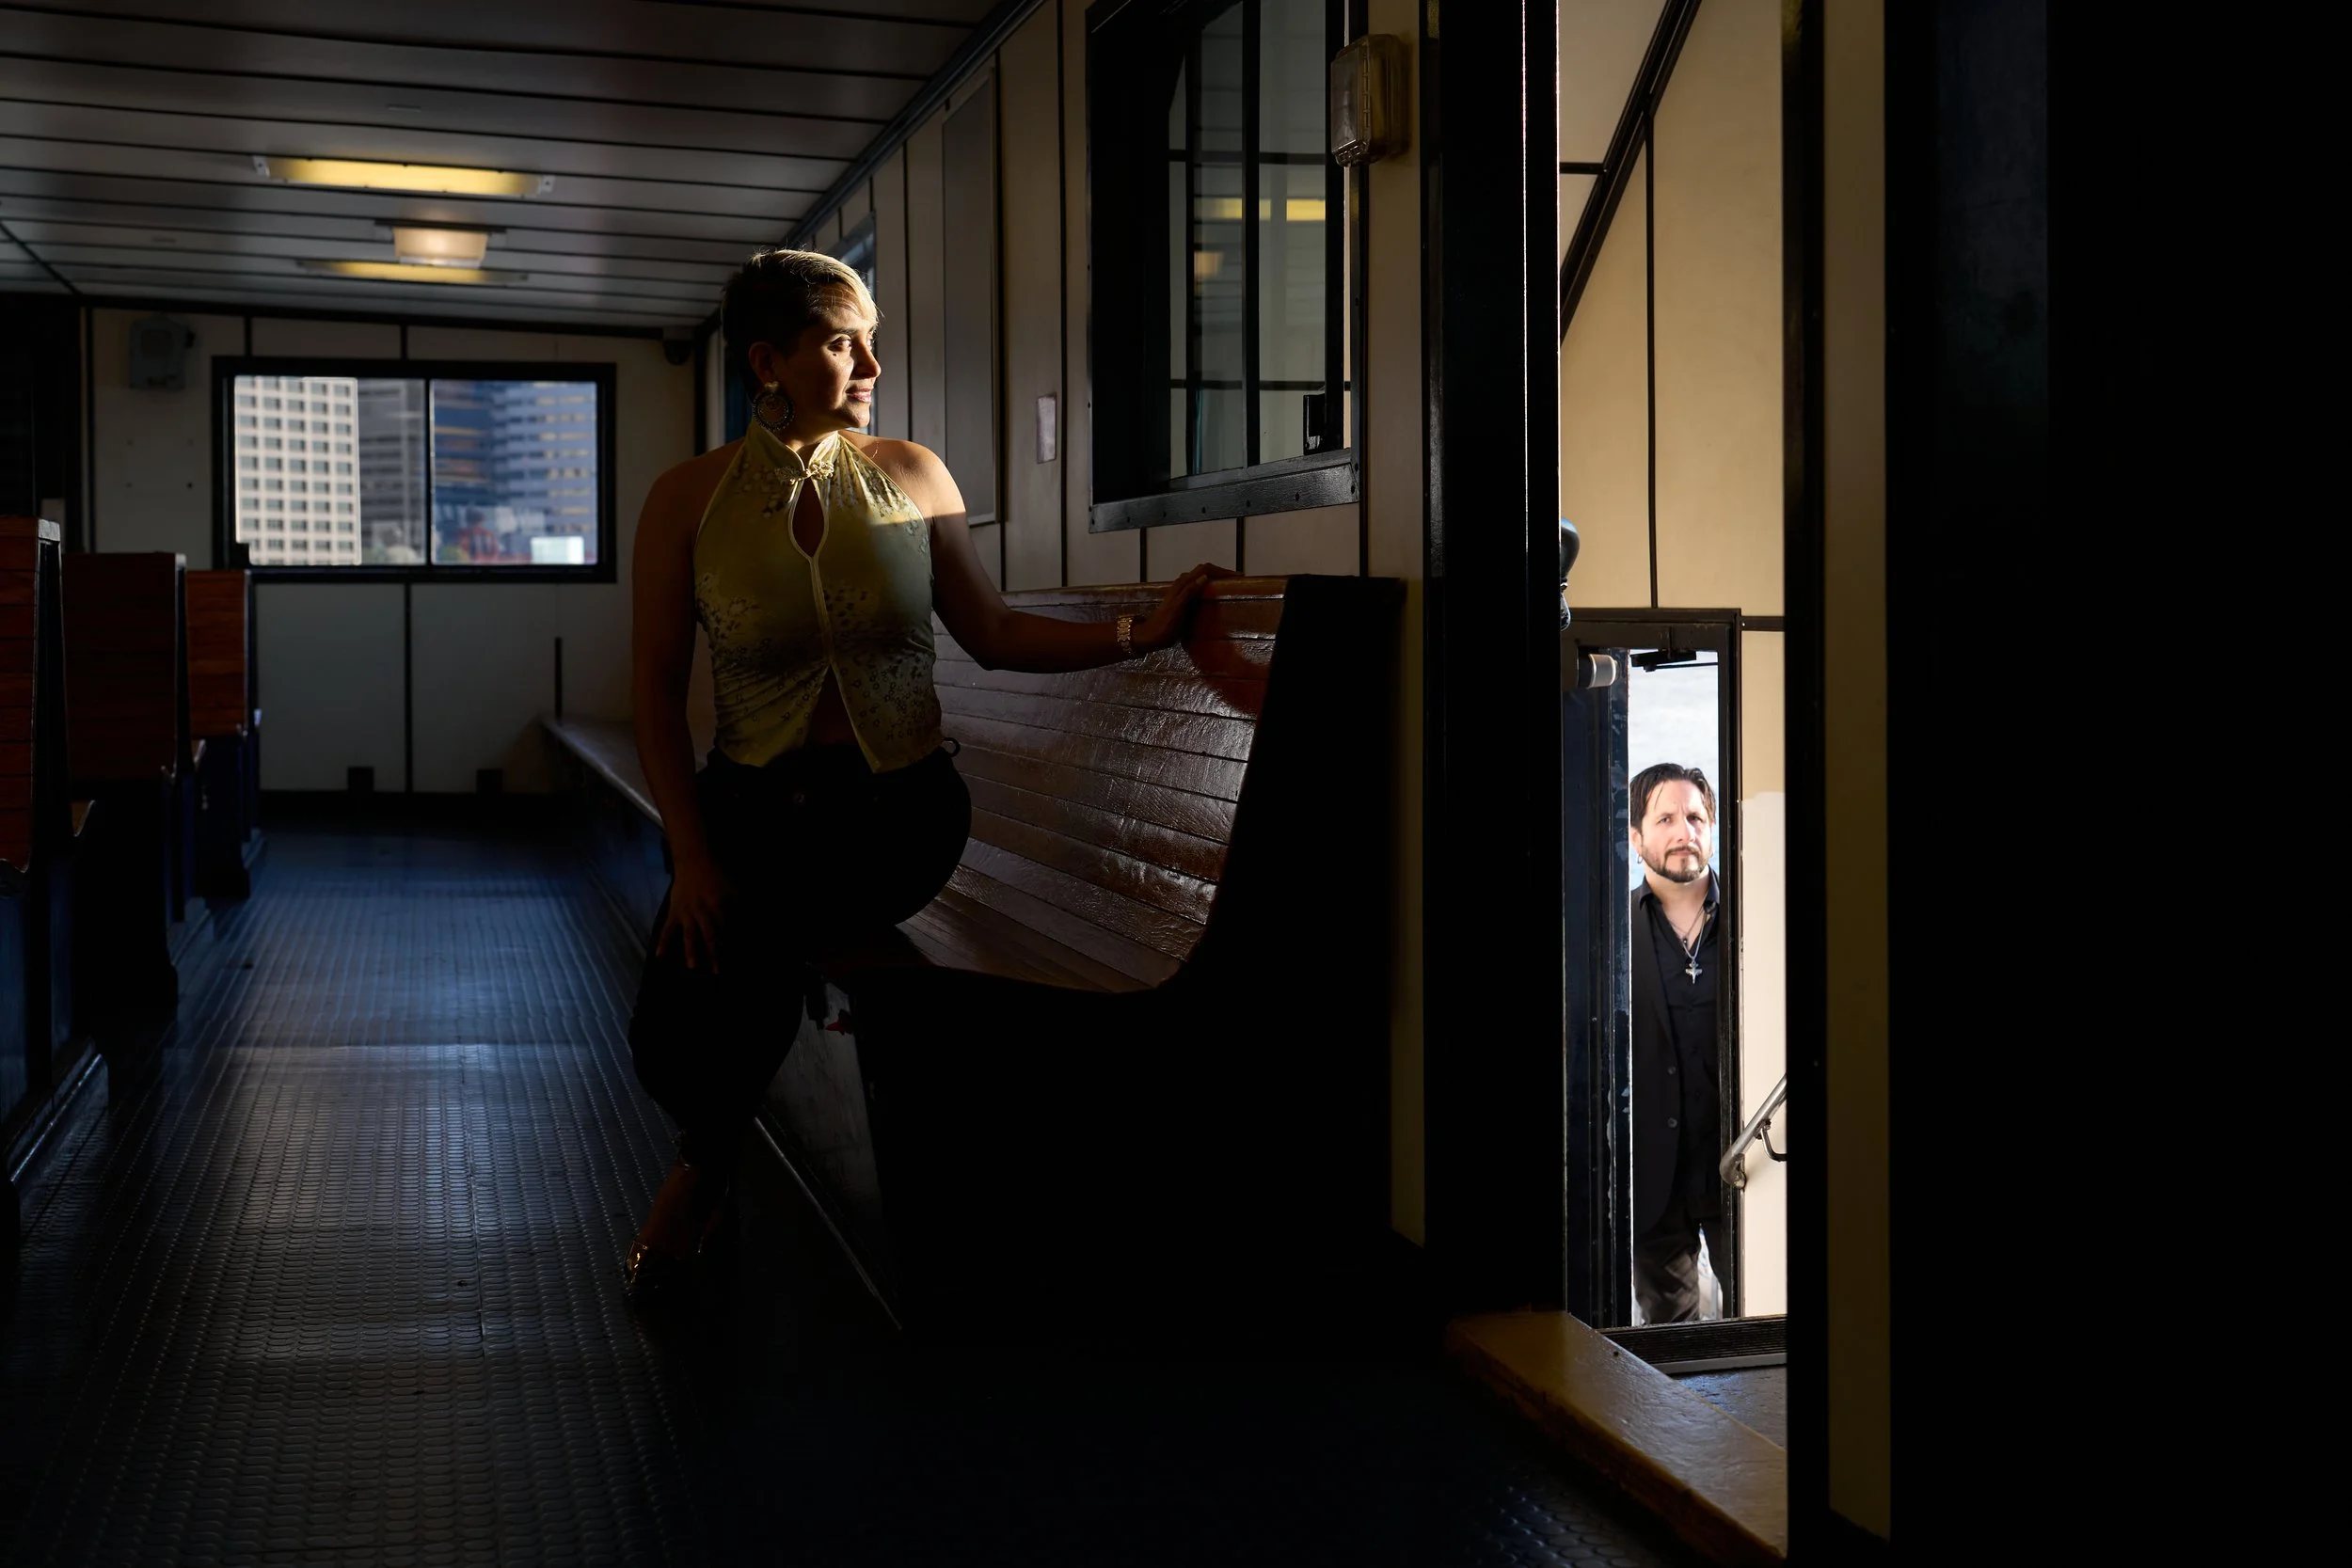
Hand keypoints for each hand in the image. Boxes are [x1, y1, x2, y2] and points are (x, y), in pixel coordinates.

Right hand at [657, 851, 730, 973]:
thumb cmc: (716, 876)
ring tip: (692, 966)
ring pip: (690, 935)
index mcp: (719, 907)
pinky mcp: (675, 912)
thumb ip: (740, 906)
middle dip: (714, 954)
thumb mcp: (733, 889)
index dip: (731, 944)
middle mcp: (703, 912)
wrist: (694, 862)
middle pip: (710, 936)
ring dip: (691, 951)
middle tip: (717, 970)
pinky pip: (667, 928)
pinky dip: (663, 941)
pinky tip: (659, 955)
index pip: (727, 929)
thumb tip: (750, 922)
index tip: (735, 958)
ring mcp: (687, 913)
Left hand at [1135, 562, 1236, 651]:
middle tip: (1237, 580)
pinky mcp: (1181, 599)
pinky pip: (1198, 586)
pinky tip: (1214, 595)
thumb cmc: (1164, 625)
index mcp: (1183, 584)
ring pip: (1201, 577)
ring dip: (1215, 577)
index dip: (1222, 570)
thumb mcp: (1177, 609)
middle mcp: (1182, 584)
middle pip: (1204, 570)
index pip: (1205, 569)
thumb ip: (1189, 592)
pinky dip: (1209, 585)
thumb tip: (1204, 578)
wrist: (1150, 636)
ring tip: (1229, 585)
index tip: (1237, 576)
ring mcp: (1181, 591)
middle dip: (1221, 572)